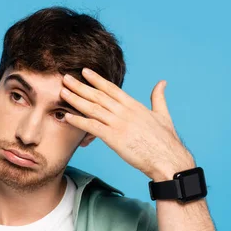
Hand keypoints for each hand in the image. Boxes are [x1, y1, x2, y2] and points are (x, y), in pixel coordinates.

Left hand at [61, 68, 194, 180]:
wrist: (168, 158)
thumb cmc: (166, 140)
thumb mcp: (163, 114)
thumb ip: (158, 97)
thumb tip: (162, 83)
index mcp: (134, 105)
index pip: (111, 88)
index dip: (97, 79)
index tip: (85, 71)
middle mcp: (124, 111)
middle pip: (98, 95)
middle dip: (80, 86)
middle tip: (65, 78)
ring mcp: (119, 124)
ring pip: (92, 108)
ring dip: (76, 100)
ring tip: (62, 92)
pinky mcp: (114, 138)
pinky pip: (92, 127)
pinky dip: (78, 121)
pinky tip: (67, 116)